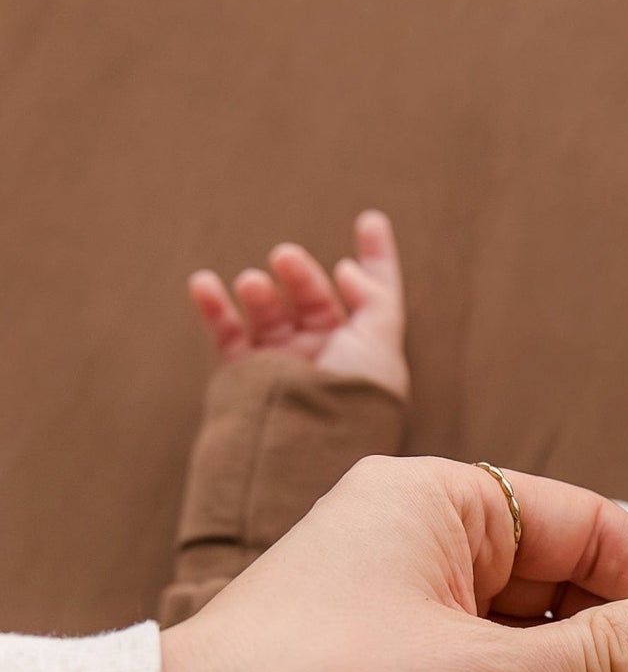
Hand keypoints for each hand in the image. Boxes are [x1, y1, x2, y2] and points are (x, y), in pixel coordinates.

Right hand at [187, 209, 408, 396]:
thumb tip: (348, 268)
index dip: (375, 260)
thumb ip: (374, 300)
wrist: (304, 450)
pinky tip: (204, 284)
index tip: (372, 221)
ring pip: (269, 310)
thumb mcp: (379, 346)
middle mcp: (325, 356)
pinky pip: (226, 331)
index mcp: (364, 350)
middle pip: (314, 297)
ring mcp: (284, 364)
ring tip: (255, 284)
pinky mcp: (245, 375)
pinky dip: (213, 305)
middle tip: (286, 257)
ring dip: (260, 291)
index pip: (372, 297)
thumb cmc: (351, 401)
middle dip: (301, 273)